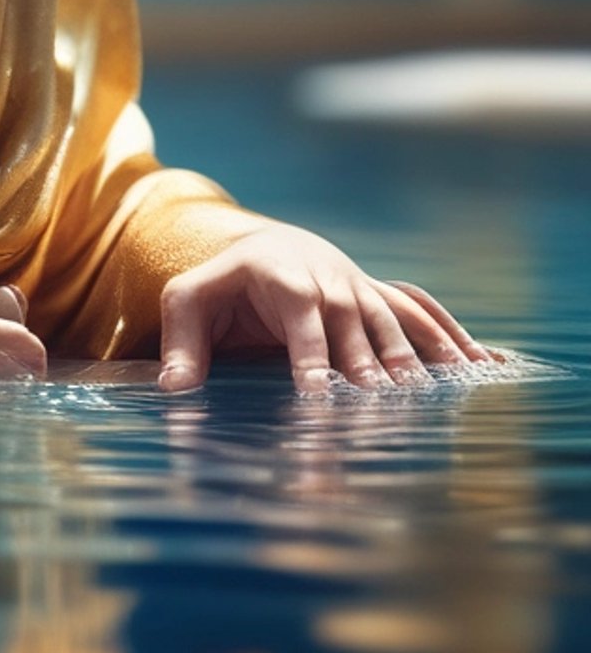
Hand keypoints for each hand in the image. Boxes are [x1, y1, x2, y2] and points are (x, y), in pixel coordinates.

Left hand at [157, 225, 494, 394]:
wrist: (271, 246)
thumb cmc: (223, 283)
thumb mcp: (189, 300)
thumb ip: (182, 343)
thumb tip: (173, 389)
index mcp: (284, 280)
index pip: (301, 319)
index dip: (310, 354)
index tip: (317, 392)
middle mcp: (332, 283)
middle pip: (355, 326)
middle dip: (368, 365)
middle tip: (380, 405)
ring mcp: (363, 290)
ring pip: (394, 322)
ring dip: (413, 357)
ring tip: (427, 397)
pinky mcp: (383, 301)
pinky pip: (422, 315)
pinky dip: (451, 338)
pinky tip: (478, 366)